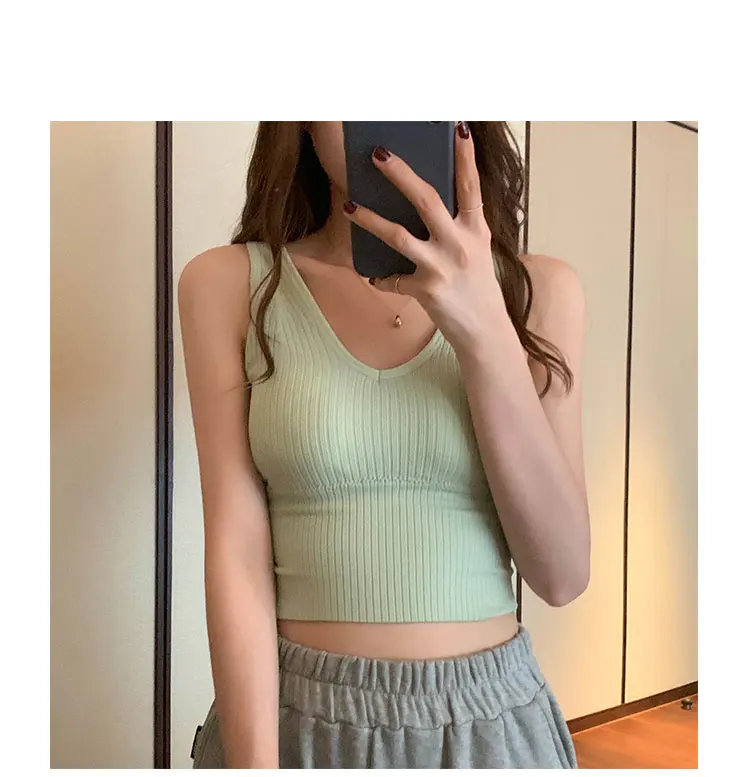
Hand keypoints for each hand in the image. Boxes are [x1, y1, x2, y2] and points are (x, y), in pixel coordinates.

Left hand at [342, 122, 509, 351]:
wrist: (485, 331)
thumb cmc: (478, 287)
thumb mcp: (477, 251)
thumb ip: (458, 226)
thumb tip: (429, 203)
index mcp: (475, 230)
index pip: (469, 186)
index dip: (464, 156)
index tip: (457, 126)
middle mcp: (460, 244)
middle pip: (427, 200)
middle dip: (401, 174)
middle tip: (378, 153)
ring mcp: (442, 267)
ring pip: (398, 236)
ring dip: (369, 220)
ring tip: (349, 206)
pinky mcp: (426, 290)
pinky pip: (393, 279)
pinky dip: (380, 278)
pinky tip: (372, 275)